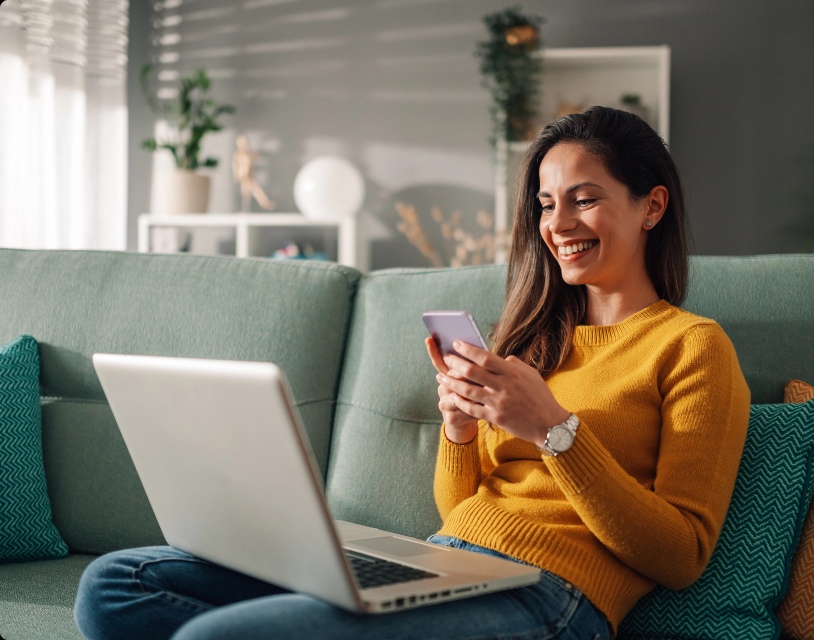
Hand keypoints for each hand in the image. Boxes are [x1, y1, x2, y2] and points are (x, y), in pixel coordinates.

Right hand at [425, 338, 478, 443]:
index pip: (439, 361)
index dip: (433, 351)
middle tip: (479, 369)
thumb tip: (499, 353)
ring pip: (459, 394)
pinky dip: (477, 409)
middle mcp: (443, 389)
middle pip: (450, 377)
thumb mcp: (479, 379)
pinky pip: (464, 411)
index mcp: (448, 376)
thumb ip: (482, 366)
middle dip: (464, 373)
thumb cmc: (480, 394)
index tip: (429, 338)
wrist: (474, 419)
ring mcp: (444, 404)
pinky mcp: (450, 418)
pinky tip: (487, 407)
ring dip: (474, 392)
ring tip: (488, 390)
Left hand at [434, 341, 570, 446]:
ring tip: (441, 377)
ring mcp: (498, 403)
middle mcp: (504, 386)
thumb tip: (501, 357)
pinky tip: (452, 396)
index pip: (485, 357)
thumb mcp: (531, 374)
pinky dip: (460, 402)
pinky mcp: (495, 418)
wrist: (549, 424)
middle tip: (446, 359)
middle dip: (455, 364)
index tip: (457, 344)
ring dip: (452, 383)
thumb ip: (514, 365)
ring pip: (468, 390)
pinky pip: (472, 409)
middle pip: (473, 372)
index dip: (469, 350)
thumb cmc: (541, 397)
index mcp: (512, 373)